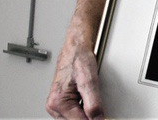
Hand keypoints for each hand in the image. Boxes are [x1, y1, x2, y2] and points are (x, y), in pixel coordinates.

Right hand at [46, 0, 106, 118]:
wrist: (76, 45)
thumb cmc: (78, 57)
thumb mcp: (89, 80)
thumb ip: (93, 103)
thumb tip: (98, 119)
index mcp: (57, 102)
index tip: (102, 118)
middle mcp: (54, 105)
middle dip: (89, 117)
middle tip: (100, 109)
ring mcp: (58, 104)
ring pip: (75, 118)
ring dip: (86, 114)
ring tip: (93, 100)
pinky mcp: (64, 101)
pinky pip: (75, 112)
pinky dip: (84, 109)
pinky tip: (89, 101)